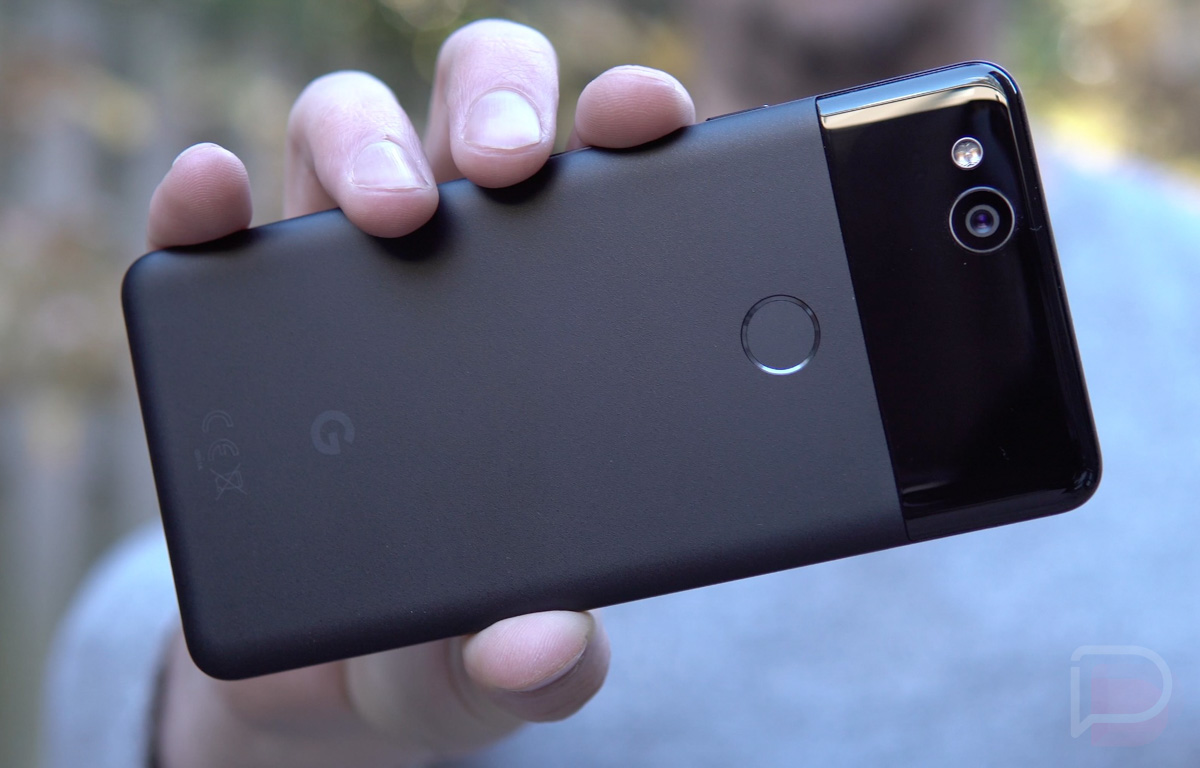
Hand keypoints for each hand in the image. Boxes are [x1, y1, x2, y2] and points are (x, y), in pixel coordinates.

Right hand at [146, 19, 694, 767]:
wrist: (326, 687)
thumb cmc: (445, 648)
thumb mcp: (503, 664)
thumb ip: (540, 663)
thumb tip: (548, 645)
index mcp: (555, 326)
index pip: (600, 188)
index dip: (623, 122)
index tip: (644, 117)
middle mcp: (453, 273)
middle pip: (477, 116)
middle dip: (498, 106)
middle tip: (509, 172)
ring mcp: (339, 283)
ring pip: (351, 133)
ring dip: (369, 138)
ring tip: (394, 211)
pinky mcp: (232, 320)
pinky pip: (213, 230)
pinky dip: (208, 197)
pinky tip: (217, 196)